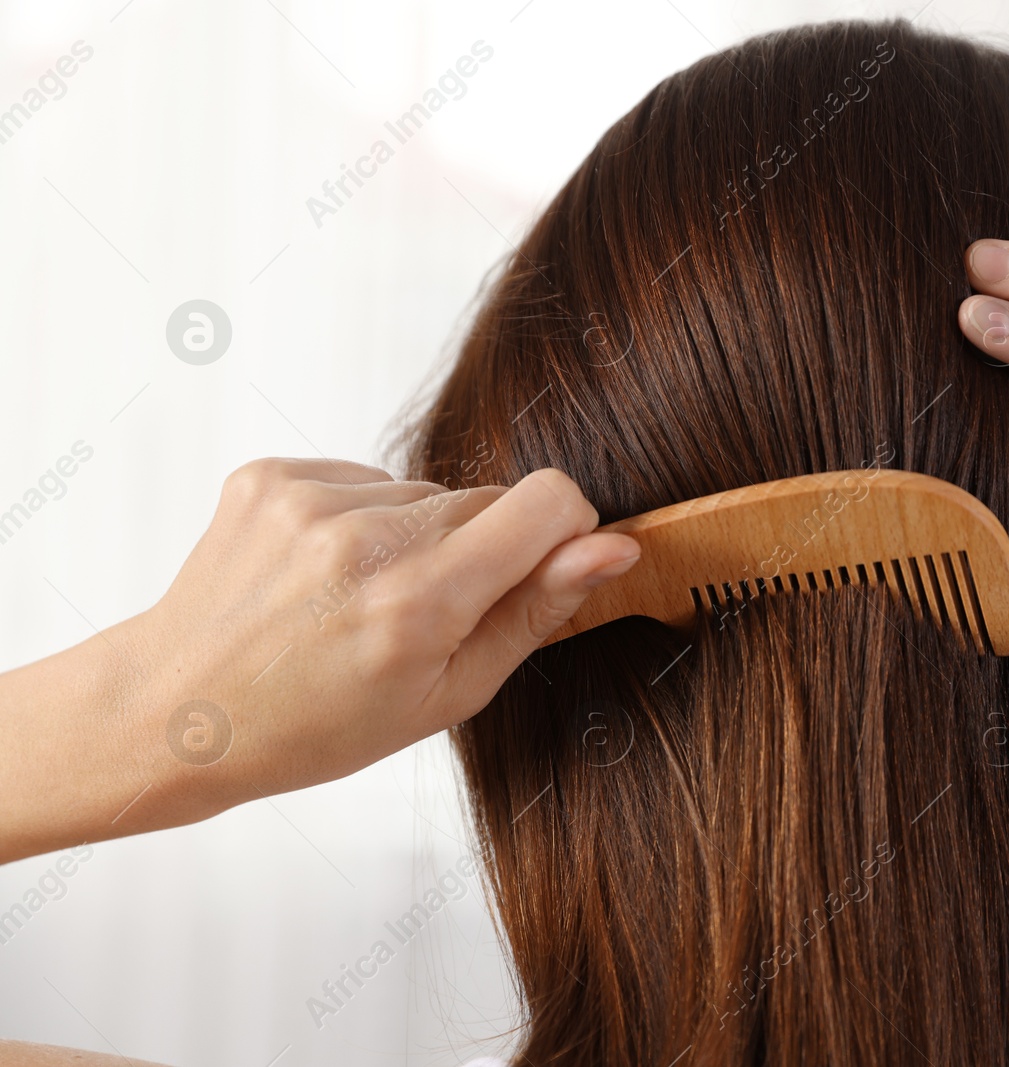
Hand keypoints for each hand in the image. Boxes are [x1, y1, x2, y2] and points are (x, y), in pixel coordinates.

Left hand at [130, 458, 638, 820]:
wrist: (178, 713)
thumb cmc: (318, 725)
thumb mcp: (448, 696)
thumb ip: (536, 612)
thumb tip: (612, 548)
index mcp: (420, 602)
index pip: (548, 500)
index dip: (565, 530)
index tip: (544, 568)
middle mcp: (366, 538)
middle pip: (485, 500)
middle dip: (478, 550)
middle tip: (423, 617)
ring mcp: (309, 501)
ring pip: (423, 492)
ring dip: (414, 536)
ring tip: (361, 600)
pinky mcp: (270, 476)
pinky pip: (363, 479)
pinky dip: (359, 518)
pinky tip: (323, 576)